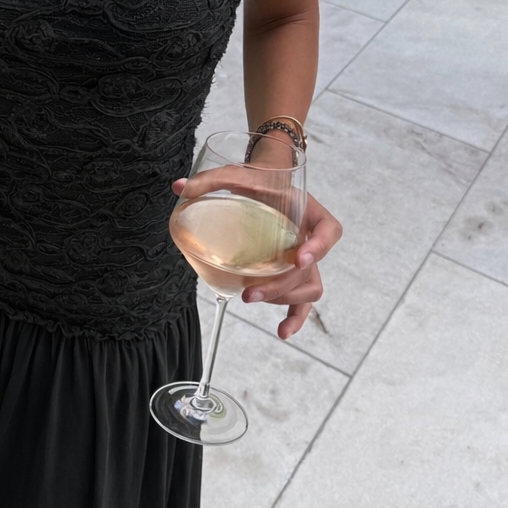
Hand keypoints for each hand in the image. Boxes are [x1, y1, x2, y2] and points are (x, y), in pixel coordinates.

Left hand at [171, 179, 341, 339]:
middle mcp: (311, 238)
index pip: (329, 231)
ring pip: (309, 288)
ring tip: (250, 298)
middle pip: (310, 270)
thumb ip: (211, 179)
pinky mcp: (293, 275)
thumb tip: (178, 186)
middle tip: (251, 292)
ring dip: (282, 299)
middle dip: (281, 285)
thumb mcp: (237, 175)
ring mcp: (304, 260)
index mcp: (308, 212)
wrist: (266, 186)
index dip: (319, 247)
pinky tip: (282, 332)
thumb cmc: (257, 181)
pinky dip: (295, 319)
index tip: (299, 257)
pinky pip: (302, 302)